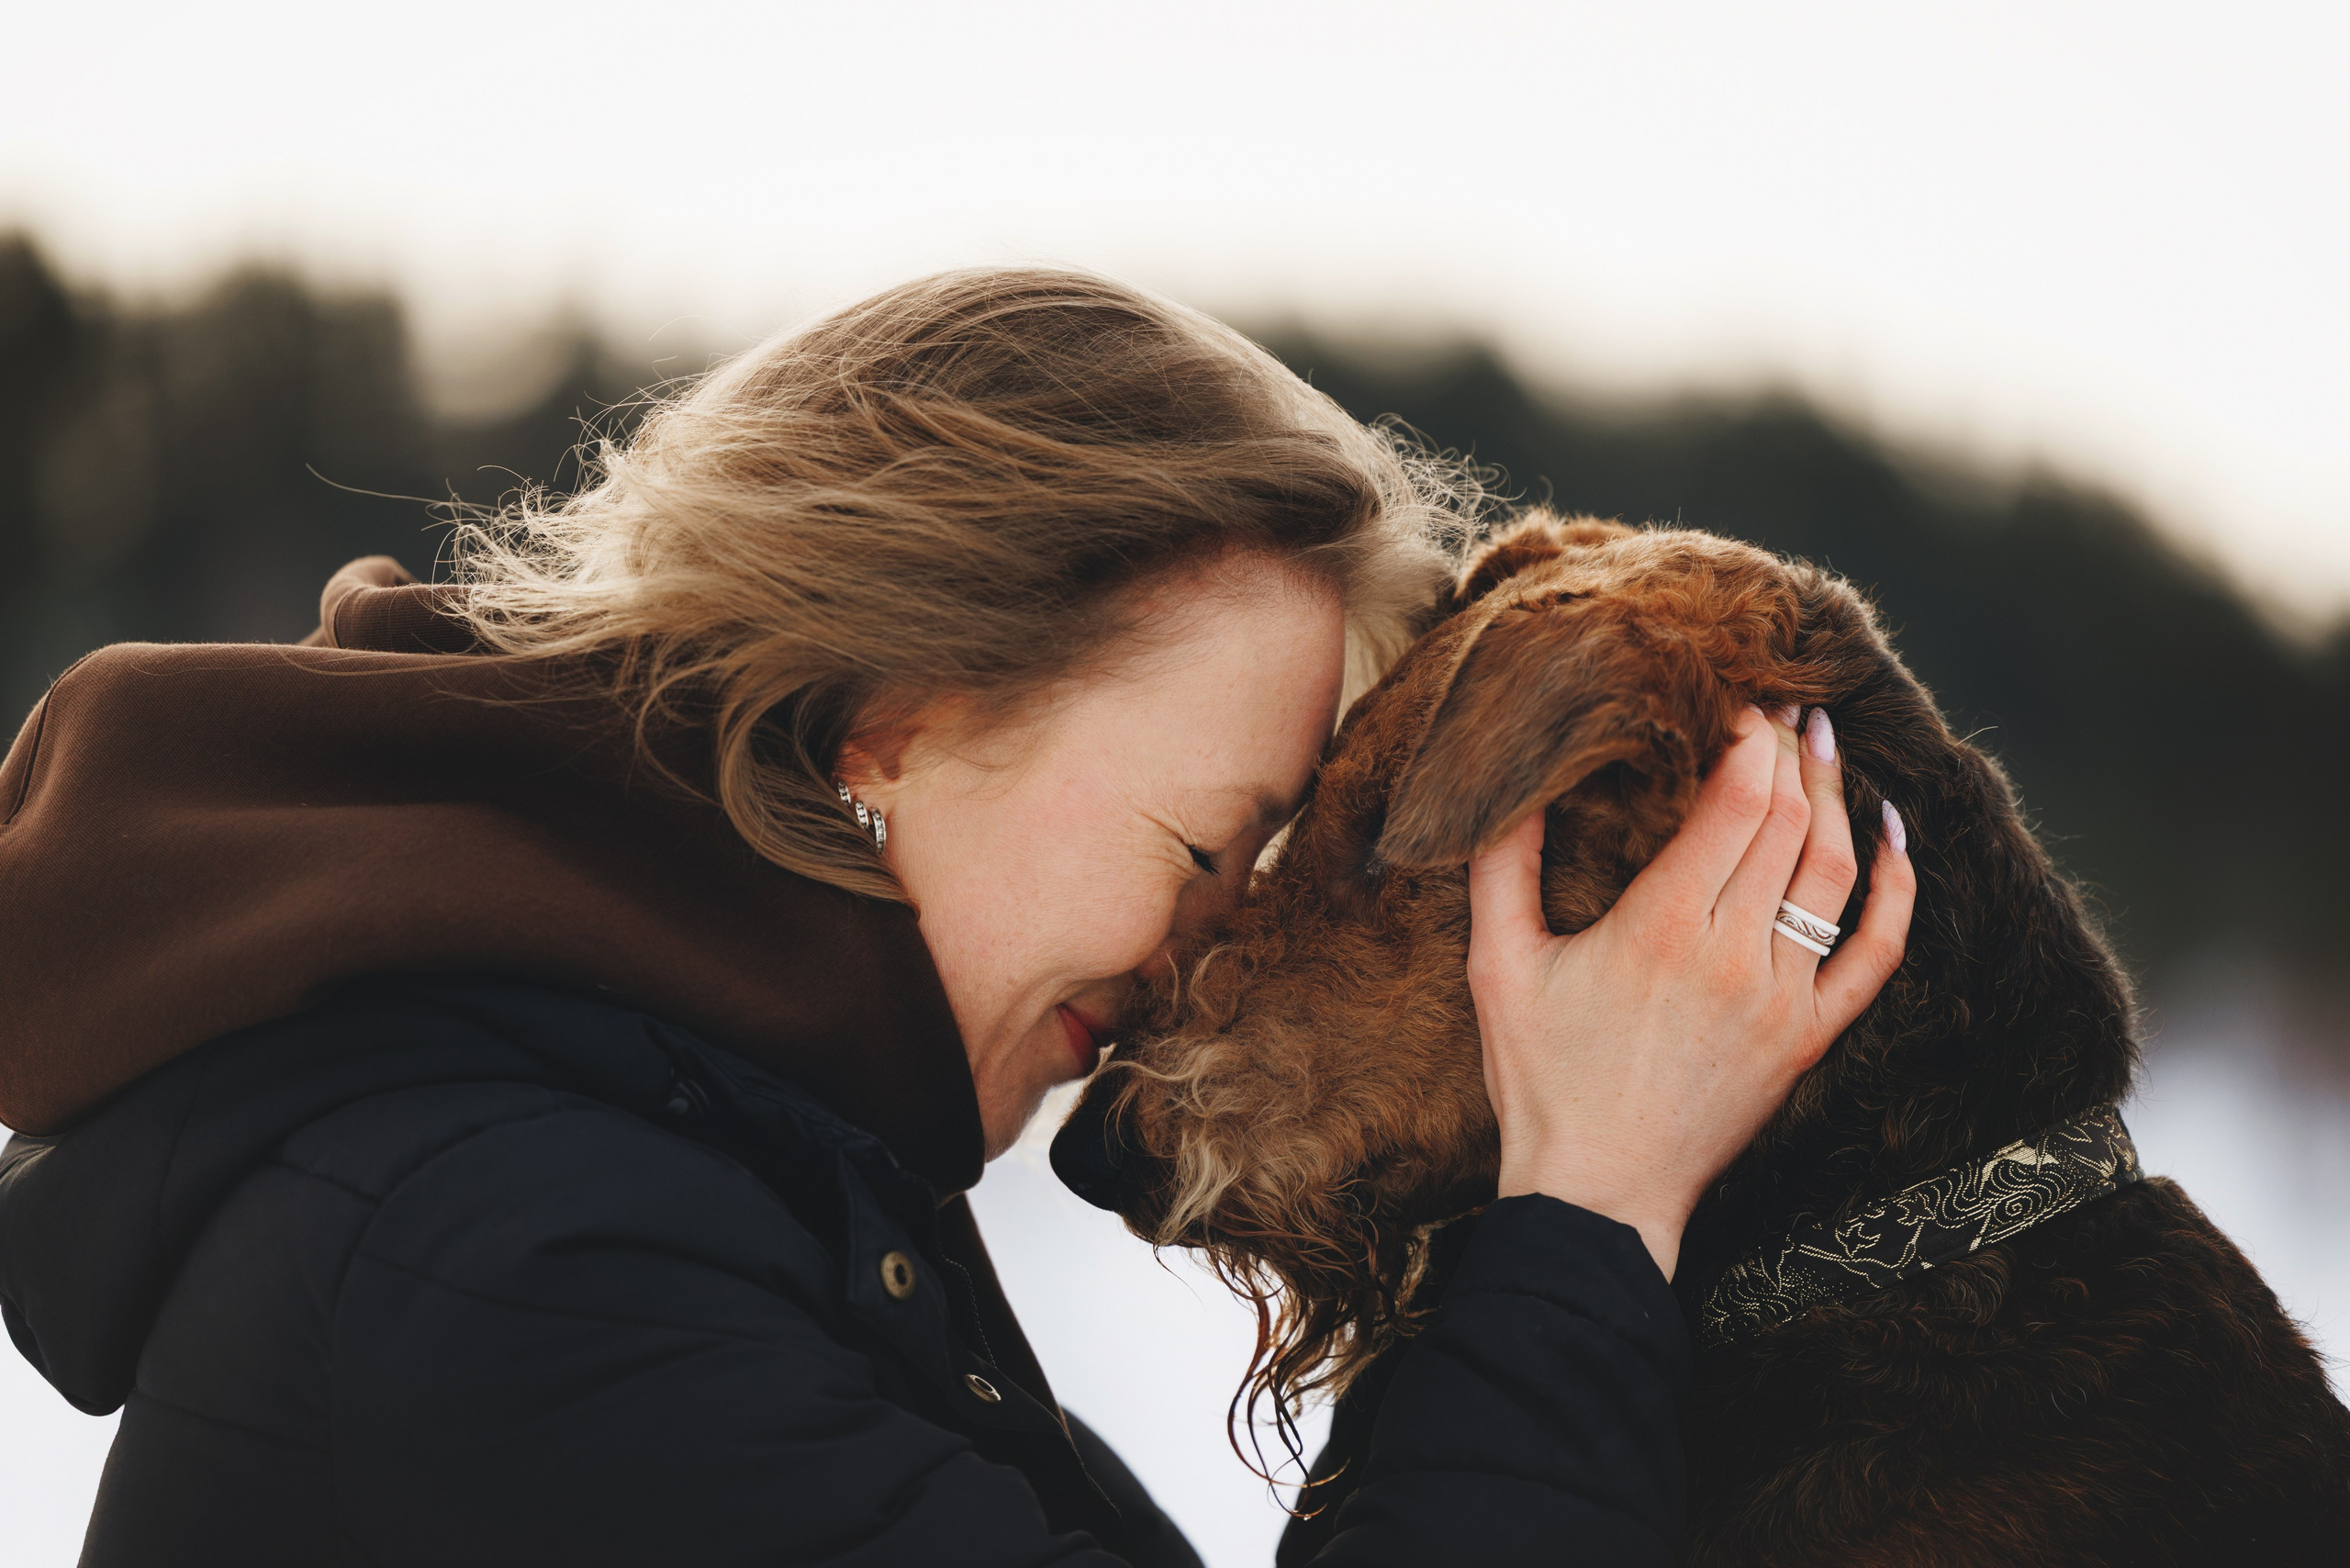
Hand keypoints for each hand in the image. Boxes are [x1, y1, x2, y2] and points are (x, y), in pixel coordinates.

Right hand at [1465, 704, 1913, 1279]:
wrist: (1598, 1193)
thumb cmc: (1541, 1082)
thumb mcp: (1499, 966)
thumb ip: (1502, 868)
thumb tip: (1508, 788)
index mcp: (1661, 926)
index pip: (1735, 800)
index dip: (1748, 738)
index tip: (1739, 699)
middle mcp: (1733, 954)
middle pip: (1789, 821)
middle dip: (1791, 750)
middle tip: (1783, 705)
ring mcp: (1781, 998)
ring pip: (1835, 872)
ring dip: (1839, 797)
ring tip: (1825, 745)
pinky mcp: (1808, 1038)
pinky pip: (1876, 954)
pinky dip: (1896, 889)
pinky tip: (1895, 837)